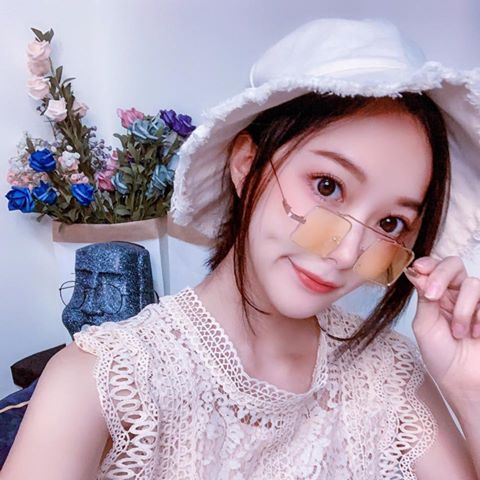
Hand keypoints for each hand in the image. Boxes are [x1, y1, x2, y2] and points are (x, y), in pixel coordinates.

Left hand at [404, 255, 479, 403]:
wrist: (463, 381)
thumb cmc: (441, 356)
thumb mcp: (424, 325)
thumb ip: (423, 298)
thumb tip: (417, 272)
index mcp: (436, 295)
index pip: (433, 267)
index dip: (428, 263)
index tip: (419, 269)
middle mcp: (456, 294)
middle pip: (453, 265)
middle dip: (441, 276)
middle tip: (433, 296)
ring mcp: (477, 302)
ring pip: (472, 284)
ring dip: (462, 309)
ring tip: (458, 332)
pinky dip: (478, 317)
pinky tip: (474, 334)